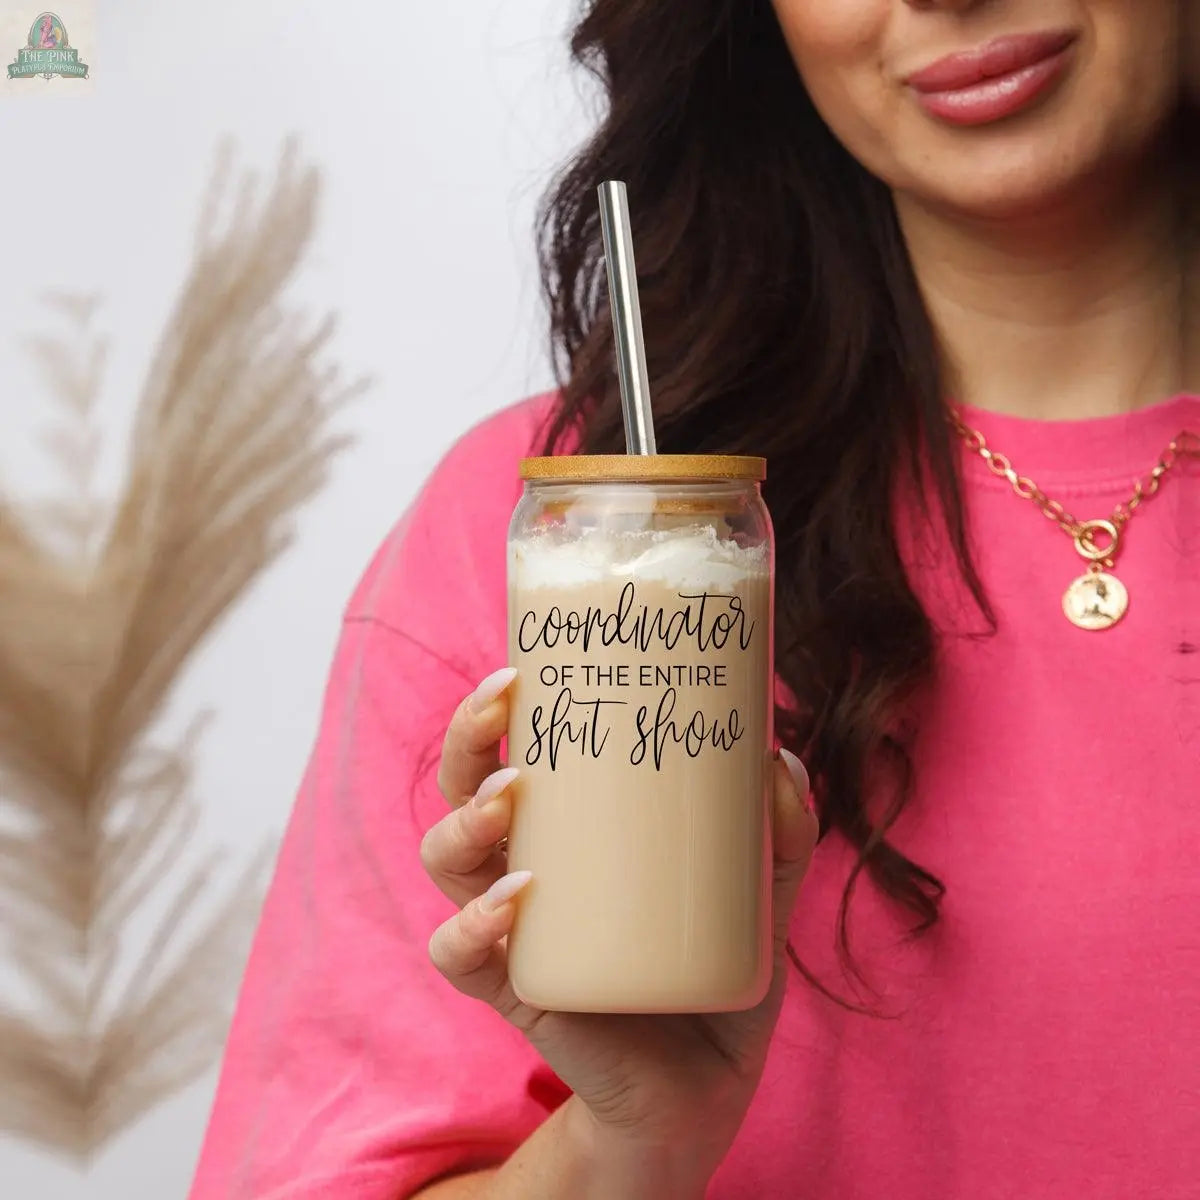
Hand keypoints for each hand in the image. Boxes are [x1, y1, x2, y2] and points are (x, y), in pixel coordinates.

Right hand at [421, 667, 818, 1191]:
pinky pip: (456, 955)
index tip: (520, 667)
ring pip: (442, 860)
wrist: (704, 1088)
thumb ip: (781, 833)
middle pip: (459, 788)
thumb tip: (777, 758)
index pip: (511, 751)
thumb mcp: (761, 892)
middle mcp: (522, 866)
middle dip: (466, 741)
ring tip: (511, 798)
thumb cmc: (715, 966)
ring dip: (464, 822)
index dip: (495, 708)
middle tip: (504, 706)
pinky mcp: (514, 989)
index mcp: (568, 829)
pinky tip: (511, 902)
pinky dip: (470, 926)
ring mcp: (511, 929)